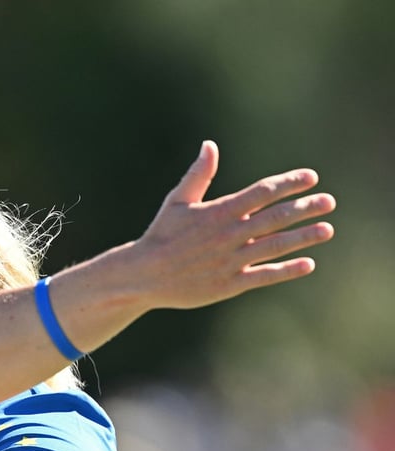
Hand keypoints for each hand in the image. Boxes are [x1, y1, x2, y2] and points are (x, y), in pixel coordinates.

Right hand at [128, 140, 335, 308]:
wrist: (144, 275)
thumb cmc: (161, 235)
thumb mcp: (177, 201)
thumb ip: (198, 174)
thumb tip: (209, 145)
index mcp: (218, 212)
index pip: (262, 193)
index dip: (288, 183)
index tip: (311, 177)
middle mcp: (229, 235)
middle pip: (275, 217)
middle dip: (305, 208)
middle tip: (329, 202)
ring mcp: (231, 260)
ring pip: (275, 246)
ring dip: (304, 237)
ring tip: (327, 229)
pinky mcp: (229, 284)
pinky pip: (264, 276)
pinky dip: (287, 270)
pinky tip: (307, 264)